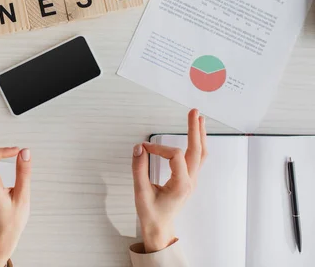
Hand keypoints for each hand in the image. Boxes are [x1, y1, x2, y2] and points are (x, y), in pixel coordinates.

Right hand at [131, 109, 206, 252]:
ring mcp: (192, 180)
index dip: (158, 149)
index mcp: (181, 185)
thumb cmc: (151, 213)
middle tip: (194, 111)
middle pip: (197, 150)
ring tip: (199, 118)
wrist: (160, 229)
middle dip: (195, 129)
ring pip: (201, 153)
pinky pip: (197, 158)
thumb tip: (138, 148)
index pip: (174, 156)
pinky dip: (197, 144)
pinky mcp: (189, 179)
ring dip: (200, 135)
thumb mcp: (140, 192)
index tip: (143, 149)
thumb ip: (138, 169)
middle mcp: (190, 181)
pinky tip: (195, 135)